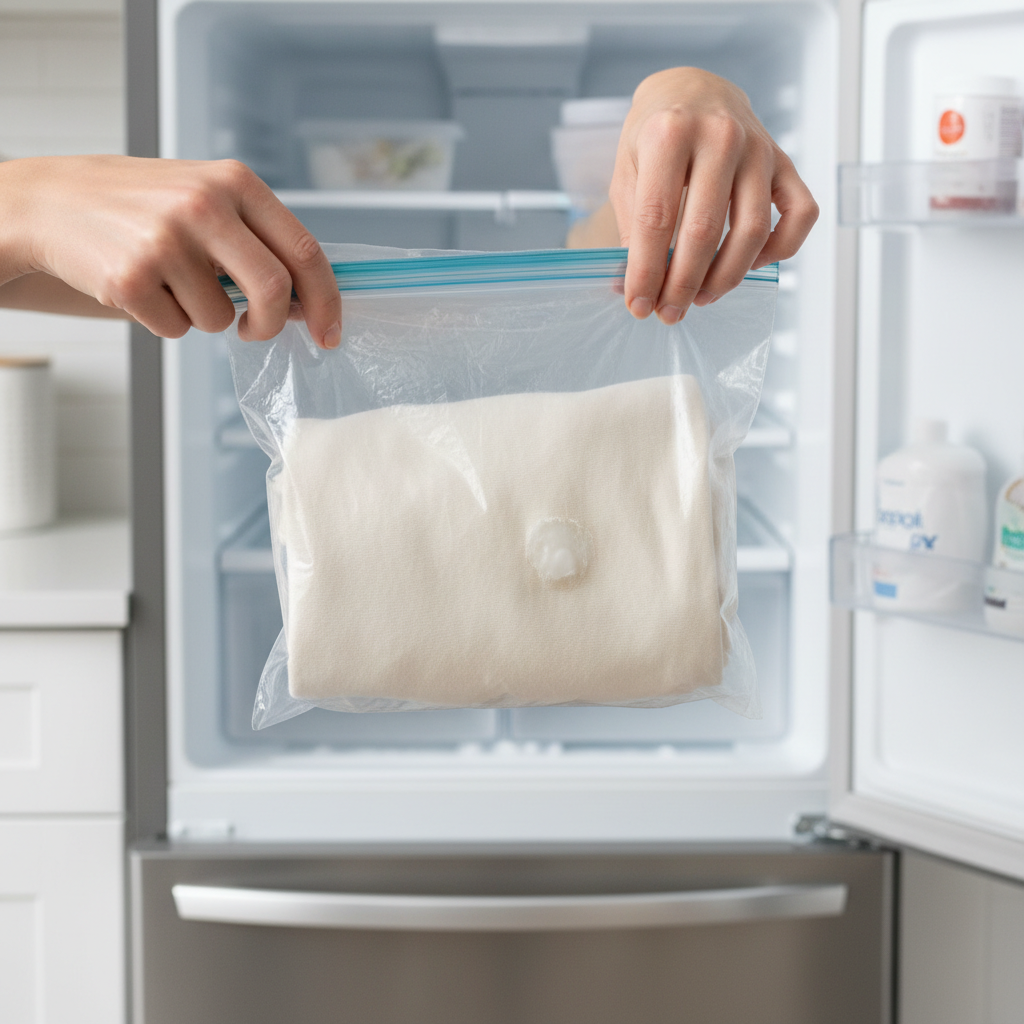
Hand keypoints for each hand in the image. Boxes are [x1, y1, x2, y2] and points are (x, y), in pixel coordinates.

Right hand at [0, 155, 340, 346]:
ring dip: (203, 317)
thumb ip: (260, 242)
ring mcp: (165, 240)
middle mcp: (204, 205)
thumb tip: (309, 304)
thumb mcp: (209, 199)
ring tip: (170, 281)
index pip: (305, 250)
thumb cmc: (146, 207)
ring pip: (220, 319)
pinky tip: (142, 286)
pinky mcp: (131, 277)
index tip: (330, 332)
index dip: (326, 300)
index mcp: (235, 182)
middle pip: (274, 290)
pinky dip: (166, 322)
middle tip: (254, 330)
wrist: (54, 202)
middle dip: (271, 324)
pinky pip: (177, 330)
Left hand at [609, 68, 817, 323]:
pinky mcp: (785, 161)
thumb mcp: (628, 170)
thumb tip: (631, 286)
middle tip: (669, 312)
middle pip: (705, 232)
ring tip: (700, 298)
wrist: (694, 89)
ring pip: (752, 232)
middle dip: (683, 284)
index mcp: (670, 134)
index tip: (639, 305)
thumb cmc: (656, 134)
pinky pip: (800, 215)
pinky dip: (780, 249)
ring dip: (725, 277)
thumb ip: (631, 226)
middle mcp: (720, 136)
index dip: (646, 272)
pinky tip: (749, 265)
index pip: (656, 219)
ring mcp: (759, 148)